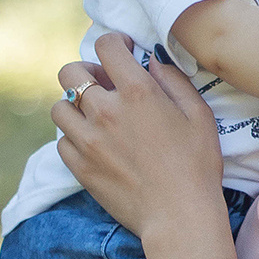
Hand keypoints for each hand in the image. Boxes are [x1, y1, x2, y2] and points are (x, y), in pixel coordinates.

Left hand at [52, 32, 224, 238]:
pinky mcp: (80, 167)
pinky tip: (93, 143)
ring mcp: (88, 140)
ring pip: (59, 107)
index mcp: (138, 91)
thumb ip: (173, 80)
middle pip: (70, 73)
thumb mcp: (199, 114)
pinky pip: (61, 142)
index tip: (123, 51)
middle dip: (85, 71)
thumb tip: (152, 61)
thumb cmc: (197, 165)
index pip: (107, 46)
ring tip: (94, 116)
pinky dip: (73, 138)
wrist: (179, 216)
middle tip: (103, 84)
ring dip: (75, 106)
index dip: (114, 43)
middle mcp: (106, 111)